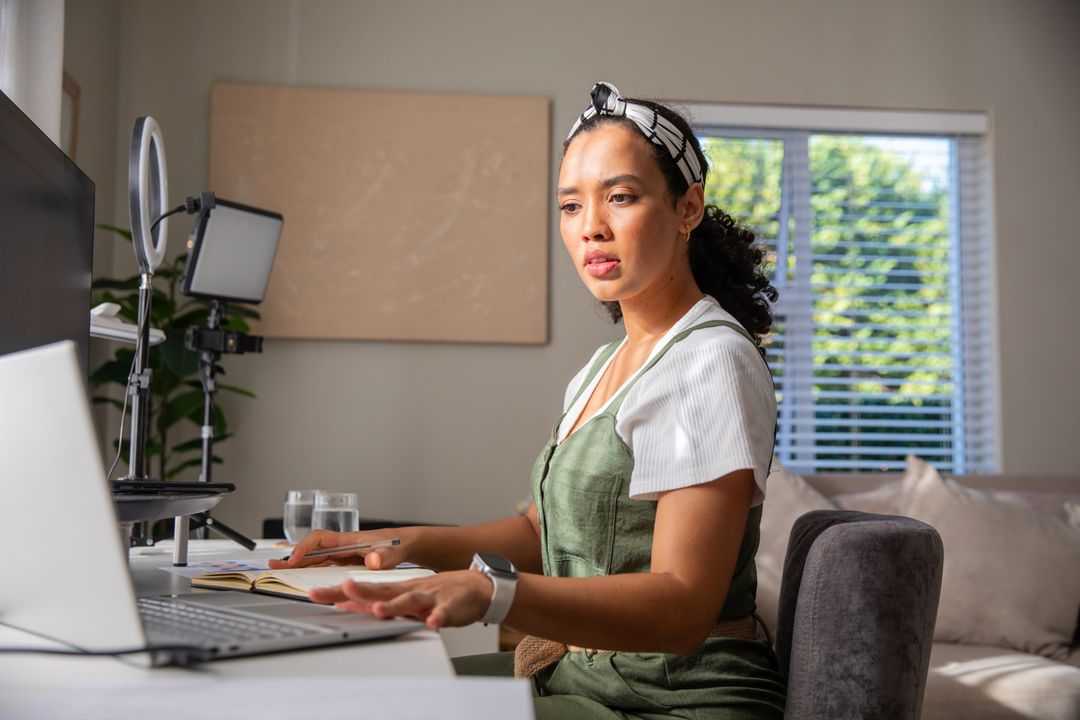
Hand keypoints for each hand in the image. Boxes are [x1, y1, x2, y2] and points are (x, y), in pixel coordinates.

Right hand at [268, 528, 407, 569]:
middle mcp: (341, 544)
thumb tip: (374, 561)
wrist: (404, 543)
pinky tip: (298, 573)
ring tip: (277, 569)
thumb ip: (385, 557)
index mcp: (349, 540)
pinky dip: (308, 567)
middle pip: (311, 547)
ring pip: (314, 555)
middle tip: (273, 565)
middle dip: (293, 556)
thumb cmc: (397, 546)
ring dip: (297, 562)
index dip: (305, 548)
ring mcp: (341, 551)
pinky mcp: (343, 559)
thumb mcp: (394, 553)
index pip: (320, 539)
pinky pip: (321, 562)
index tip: (293, 560)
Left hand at [309, 570, 493, 630]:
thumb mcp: (403, 595)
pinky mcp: (450, 606)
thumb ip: (377, 601)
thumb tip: (344, 603)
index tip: (314, 594)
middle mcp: (409, 591)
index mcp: (396, 589)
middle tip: (342, 589)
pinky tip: (433, 623)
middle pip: (382, 591)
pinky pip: (444, 613)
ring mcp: (430, 597)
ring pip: (410, 600)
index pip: (363, 590)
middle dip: (361, 591)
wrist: (475, 587)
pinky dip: (438, 617)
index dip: (338, 592)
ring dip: (395, 606)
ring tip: (380, 610)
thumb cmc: (436, 593)